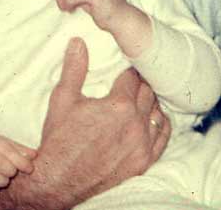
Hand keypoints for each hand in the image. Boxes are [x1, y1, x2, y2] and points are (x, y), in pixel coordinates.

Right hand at [11, 38, 169, 209]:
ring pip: (157, 113)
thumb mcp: (63, 98)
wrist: (58, 179)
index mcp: (118, 105)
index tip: (126, 65)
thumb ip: (74, 68)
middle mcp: (135, 125)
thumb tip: (78, 42)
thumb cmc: (59, 138)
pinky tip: (154, 118)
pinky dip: (160, 124)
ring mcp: (142, 146)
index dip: (129, 69)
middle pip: (148, 93)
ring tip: (142, 95)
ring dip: (151, 102)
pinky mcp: (143, 163)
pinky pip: (162, 138)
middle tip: (134, 77)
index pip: (133, 78)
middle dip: (141, 82)